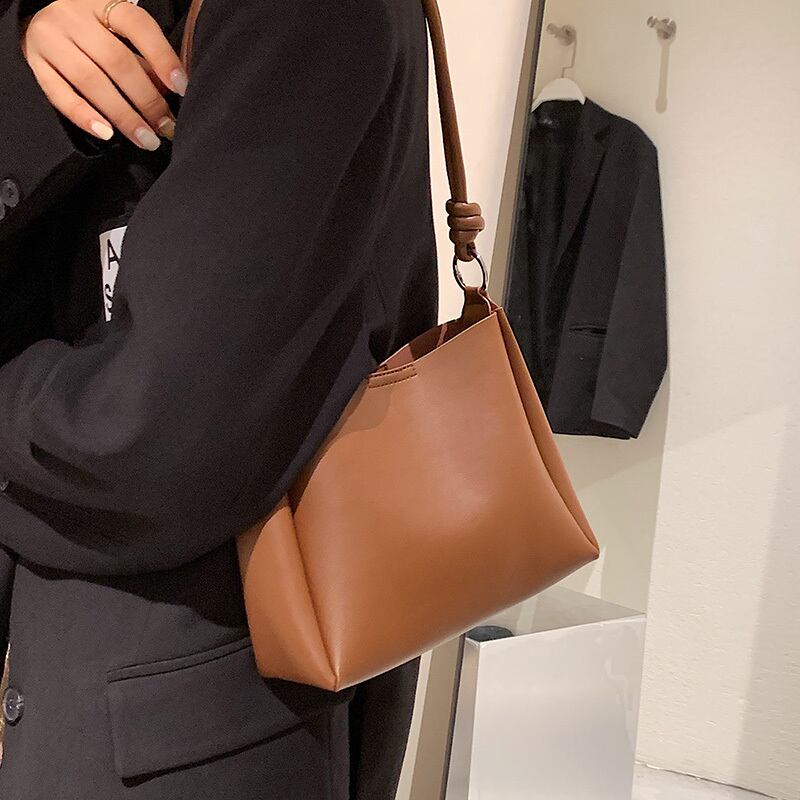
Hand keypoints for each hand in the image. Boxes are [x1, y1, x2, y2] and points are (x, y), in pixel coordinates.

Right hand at [19, 0, 187, 149]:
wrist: (38, 21)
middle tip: (166, 127)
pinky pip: (59, 94)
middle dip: (147, 100)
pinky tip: (107, 133)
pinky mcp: (33, 64)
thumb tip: (170, 95)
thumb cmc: (90, 35)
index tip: (182, 87)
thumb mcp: (117, 36)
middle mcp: (73, 17)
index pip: (136, 24)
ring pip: (90, 80)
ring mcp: (50, 40)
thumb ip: (142, 60)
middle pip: (116, 61)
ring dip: (123, 115)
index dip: (162, 56)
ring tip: (146, 139)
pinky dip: (85, 116)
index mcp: (101, 4)